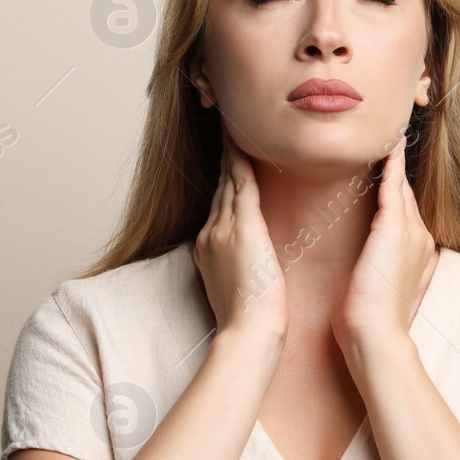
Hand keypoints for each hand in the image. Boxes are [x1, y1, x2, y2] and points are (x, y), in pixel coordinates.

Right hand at [192, 126, 287, 342]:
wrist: (247, 332)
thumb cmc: (250, 319)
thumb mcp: (237, 287)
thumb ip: (239, 266)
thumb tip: (250, 259)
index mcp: (209, 248)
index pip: (219, 205)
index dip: (223, 181)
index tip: (228, 161)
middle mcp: (211, 233)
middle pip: (219, 187)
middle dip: (224, 160)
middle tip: (227, 130)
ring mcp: (222, 229)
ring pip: (227, 180)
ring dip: (230, 153)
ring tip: (233, 127)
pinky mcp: (242, 227)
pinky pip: (241, 183)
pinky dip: (241, 160)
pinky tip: (243, 141)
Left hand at [331, 134, 436, 345]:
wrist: (374, 335)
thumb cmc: (366, 320)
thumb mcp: (372, 288)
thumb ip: (372, 268)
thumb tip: (360, 264)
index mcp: (414, 252)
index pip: (403, 211)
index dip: (394, 189)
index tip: (386, 169)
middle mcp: (418, 237)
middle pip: (405, 194)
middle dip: (395, 170)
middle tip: (386, 139)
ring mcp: (411, 231)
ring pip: (400, 187)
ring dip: (392, 161)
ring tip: (385, 135)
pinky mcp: (395, 227)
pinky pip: (393, 186)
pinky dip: (391, 165)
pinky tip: (387, 147)